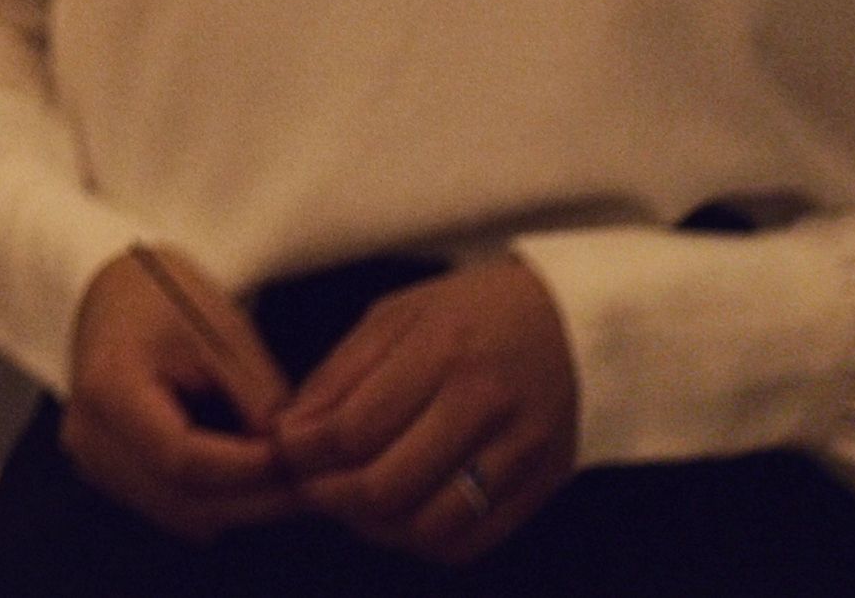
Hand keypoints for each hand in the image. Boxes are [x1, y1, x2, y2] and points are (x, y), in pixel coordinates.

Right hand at [61, 244, 303, 541]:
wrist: (116, 289)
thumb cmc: (168, 298)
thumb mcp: (221, 333)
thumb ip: (257, 398)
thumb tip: (293, 460)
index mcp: (107, 390)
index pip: (183, 460)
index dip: (249, 471)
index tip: (303, 462)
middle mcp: (89, 438)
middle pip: (182, 500)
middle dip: (255, 499)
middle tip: (316, 485)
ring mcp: (94, 462)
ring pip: (182, 515)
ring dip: (242, 508)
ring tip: (292, 482)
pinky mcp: (111, 473)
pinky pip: (174, 509)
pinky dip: (221, 503)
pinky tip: (256, 480)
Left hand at [272, 256, 578, 563]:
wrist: (570, 319)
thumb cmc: (466, 313)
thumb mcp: (391, 318)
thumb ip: (337, 377)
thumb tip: (288, 435)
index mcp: (442, 352)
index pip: (351, 430)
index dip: (302, 453)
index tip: (284, 450)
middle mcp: (489, 405)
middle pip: (387, 487)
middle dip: (329, 496)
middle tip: (311, 484)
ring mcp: (525, 450)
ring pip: (430, 526)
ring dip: (375, 526)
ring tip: (352, 503)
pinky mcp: (547, 482)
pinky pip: (473, 540)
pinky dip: (423, 540)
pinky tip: (402, 515)